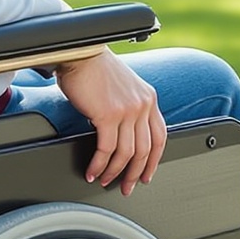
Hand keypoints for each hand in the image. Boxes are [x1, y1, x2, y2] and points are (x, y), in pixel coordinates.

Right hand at [54, 51, 165, 194]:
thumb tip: (124, 135)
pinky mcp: (108, 115)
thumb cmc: (94, 68)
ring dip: (114, 172)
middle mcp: (143, 104)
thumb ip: (129, 108)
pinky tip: (92, 170)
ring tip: (104, 180)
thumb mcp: (123, 87)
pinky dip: (99, 164)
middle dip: (135, 174)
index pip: (160, 137)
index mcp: (149, 98)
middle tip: (126, 187)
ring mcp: (127, 110)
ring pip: (126, 153)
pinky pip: (106, 149)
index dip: (154, 161)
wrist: (79, 51)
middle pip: (145, 150)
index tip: (146, 176)